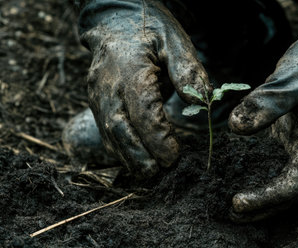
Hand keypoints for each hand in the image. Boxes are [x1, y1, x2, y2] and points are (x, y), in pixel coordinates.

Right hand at [77, 0, 210, 176]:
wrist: (115, 20)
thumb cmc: (149, 28)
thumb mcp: (174, 39)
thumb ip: (186, 69)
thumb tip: (200, 99)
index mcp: (129, 68)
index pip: (142, 110)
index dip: (157, 136)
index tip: (174, 156)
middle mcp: (108, 85)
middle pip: (119, 128)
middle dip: (139, 155)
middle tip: (159, 173)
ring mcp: (97, 94)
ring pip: (109, 133)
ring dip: (128, 157)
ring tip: (148, 174)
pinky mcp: (96, 100)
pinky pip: (106, 129)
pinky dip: (120, 149)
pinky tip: (135, 160)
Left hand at [228, 5, 297, 221]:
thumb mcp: (294, 78)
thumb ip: (267, 102)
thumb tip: (236, 127)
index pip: (296, 182)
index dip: (267, 196)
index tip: (238, 201)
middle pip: (292, 192)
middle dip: (264, 207)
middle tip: (233, 213)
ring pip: (286, 182)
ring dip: (264, 198)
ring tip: (236, 208)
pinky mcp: (294, 137)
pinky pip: (280, 165)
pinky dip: (262, 177)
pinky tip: (241, 179)